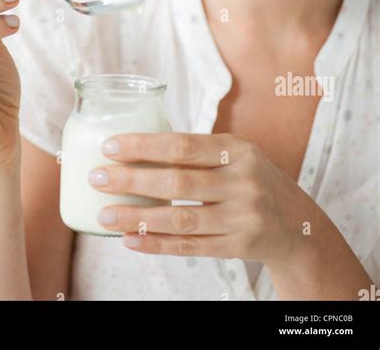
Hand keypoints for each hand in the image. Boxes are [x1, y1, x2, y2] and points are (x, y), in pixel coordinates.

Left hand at [89, 132, 315, 263]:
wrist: (297, 223)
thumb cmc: (252, 178)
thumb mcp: (236, 154)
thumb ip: (197, 150)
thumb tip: (135, 145)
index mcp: (238, 150)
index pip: (183, 145)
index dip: (143, 146)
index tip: (110, 147)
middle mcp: (242, 182)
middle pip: (177, 182)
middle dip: (131, 180)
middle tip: (96, 177)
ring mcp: (242, 218)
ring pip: (179, 219)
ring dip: (136, 217)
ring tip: (104, 214)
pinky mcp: (238, 248)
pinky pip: (190, 247)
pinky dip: (156, 244)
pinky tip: (130, 240)